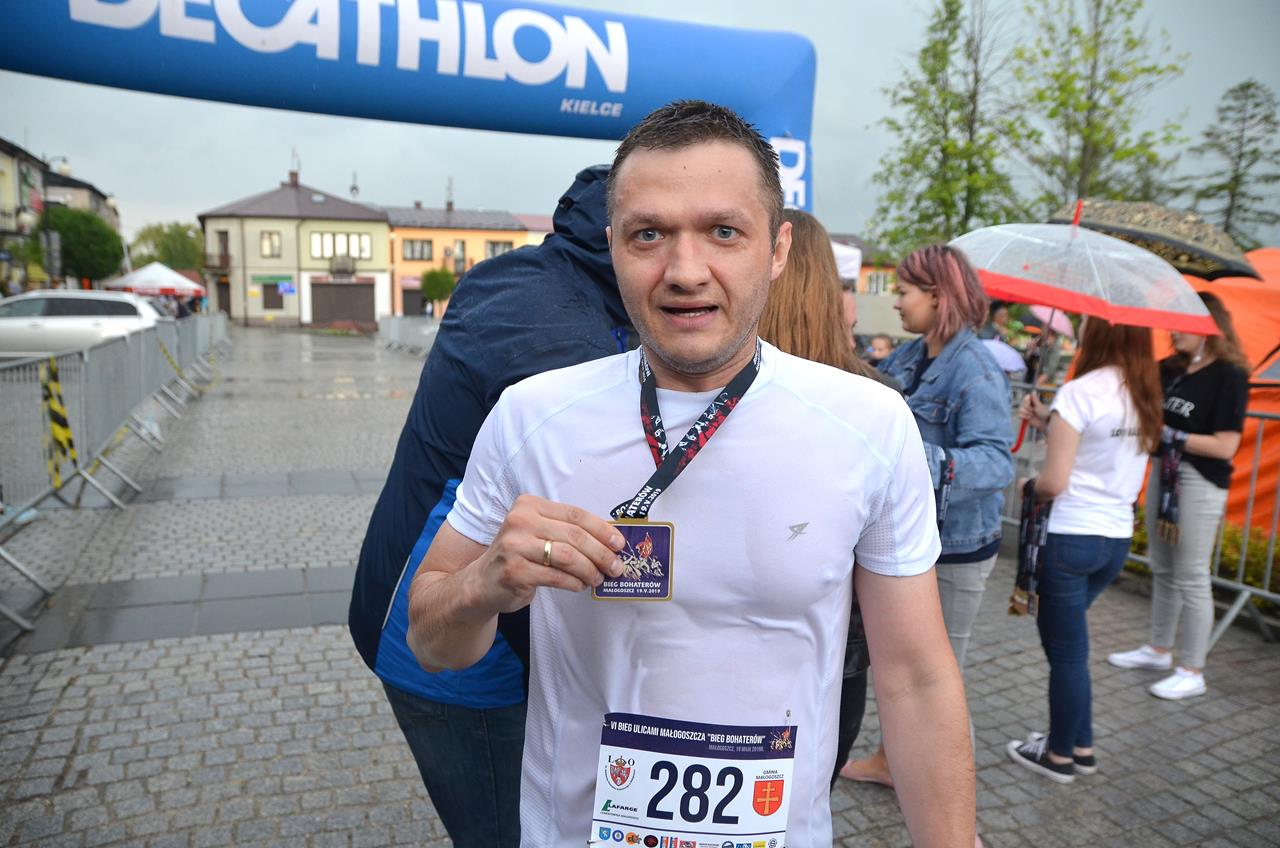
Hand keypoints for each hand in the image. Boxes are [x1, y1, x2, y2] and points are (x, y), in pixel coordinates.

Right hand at [468, 495, 625, 613]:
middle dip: (601, 553)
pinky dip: (574, 582)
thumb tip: (609, 541)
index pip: (575, 514)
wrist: (480, 583)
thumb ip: (565, 532)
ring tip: (598, 578)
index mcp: (528, 505)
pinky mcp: (515, 571)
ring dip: (590, 570)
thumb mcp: (537, 534)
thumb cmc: (518, 557)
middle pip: (574, 535)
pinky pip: (556, 576)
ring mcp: (515, 546)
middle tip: (616, 567)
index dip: (601, 529)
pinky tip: (580, 586)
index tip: (619, 543)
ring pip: (568, 556)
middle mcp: (520, 521)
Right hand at [1019, 393, 1048, 428]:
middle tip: (1034, 411)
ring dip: (1027, 413)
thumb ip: (1035, 399)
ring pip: (1020, 410)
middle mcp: (1029, 406)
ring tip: (1032, 415)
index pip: (1026, 398)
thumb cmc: (1044, 413)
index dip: (1027, 400)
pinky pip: (1020, 415)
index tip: (1030, 403)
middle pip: (1022, 404)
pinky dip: (1025, 417)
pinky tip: (1029, 418)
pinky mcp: (1025, 417)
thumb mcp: (1039, 405)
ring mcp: (1026, 411)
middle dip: (1028, 408)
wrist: (1045, 423)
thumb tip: (1033, 390)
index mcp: (1032, 402)